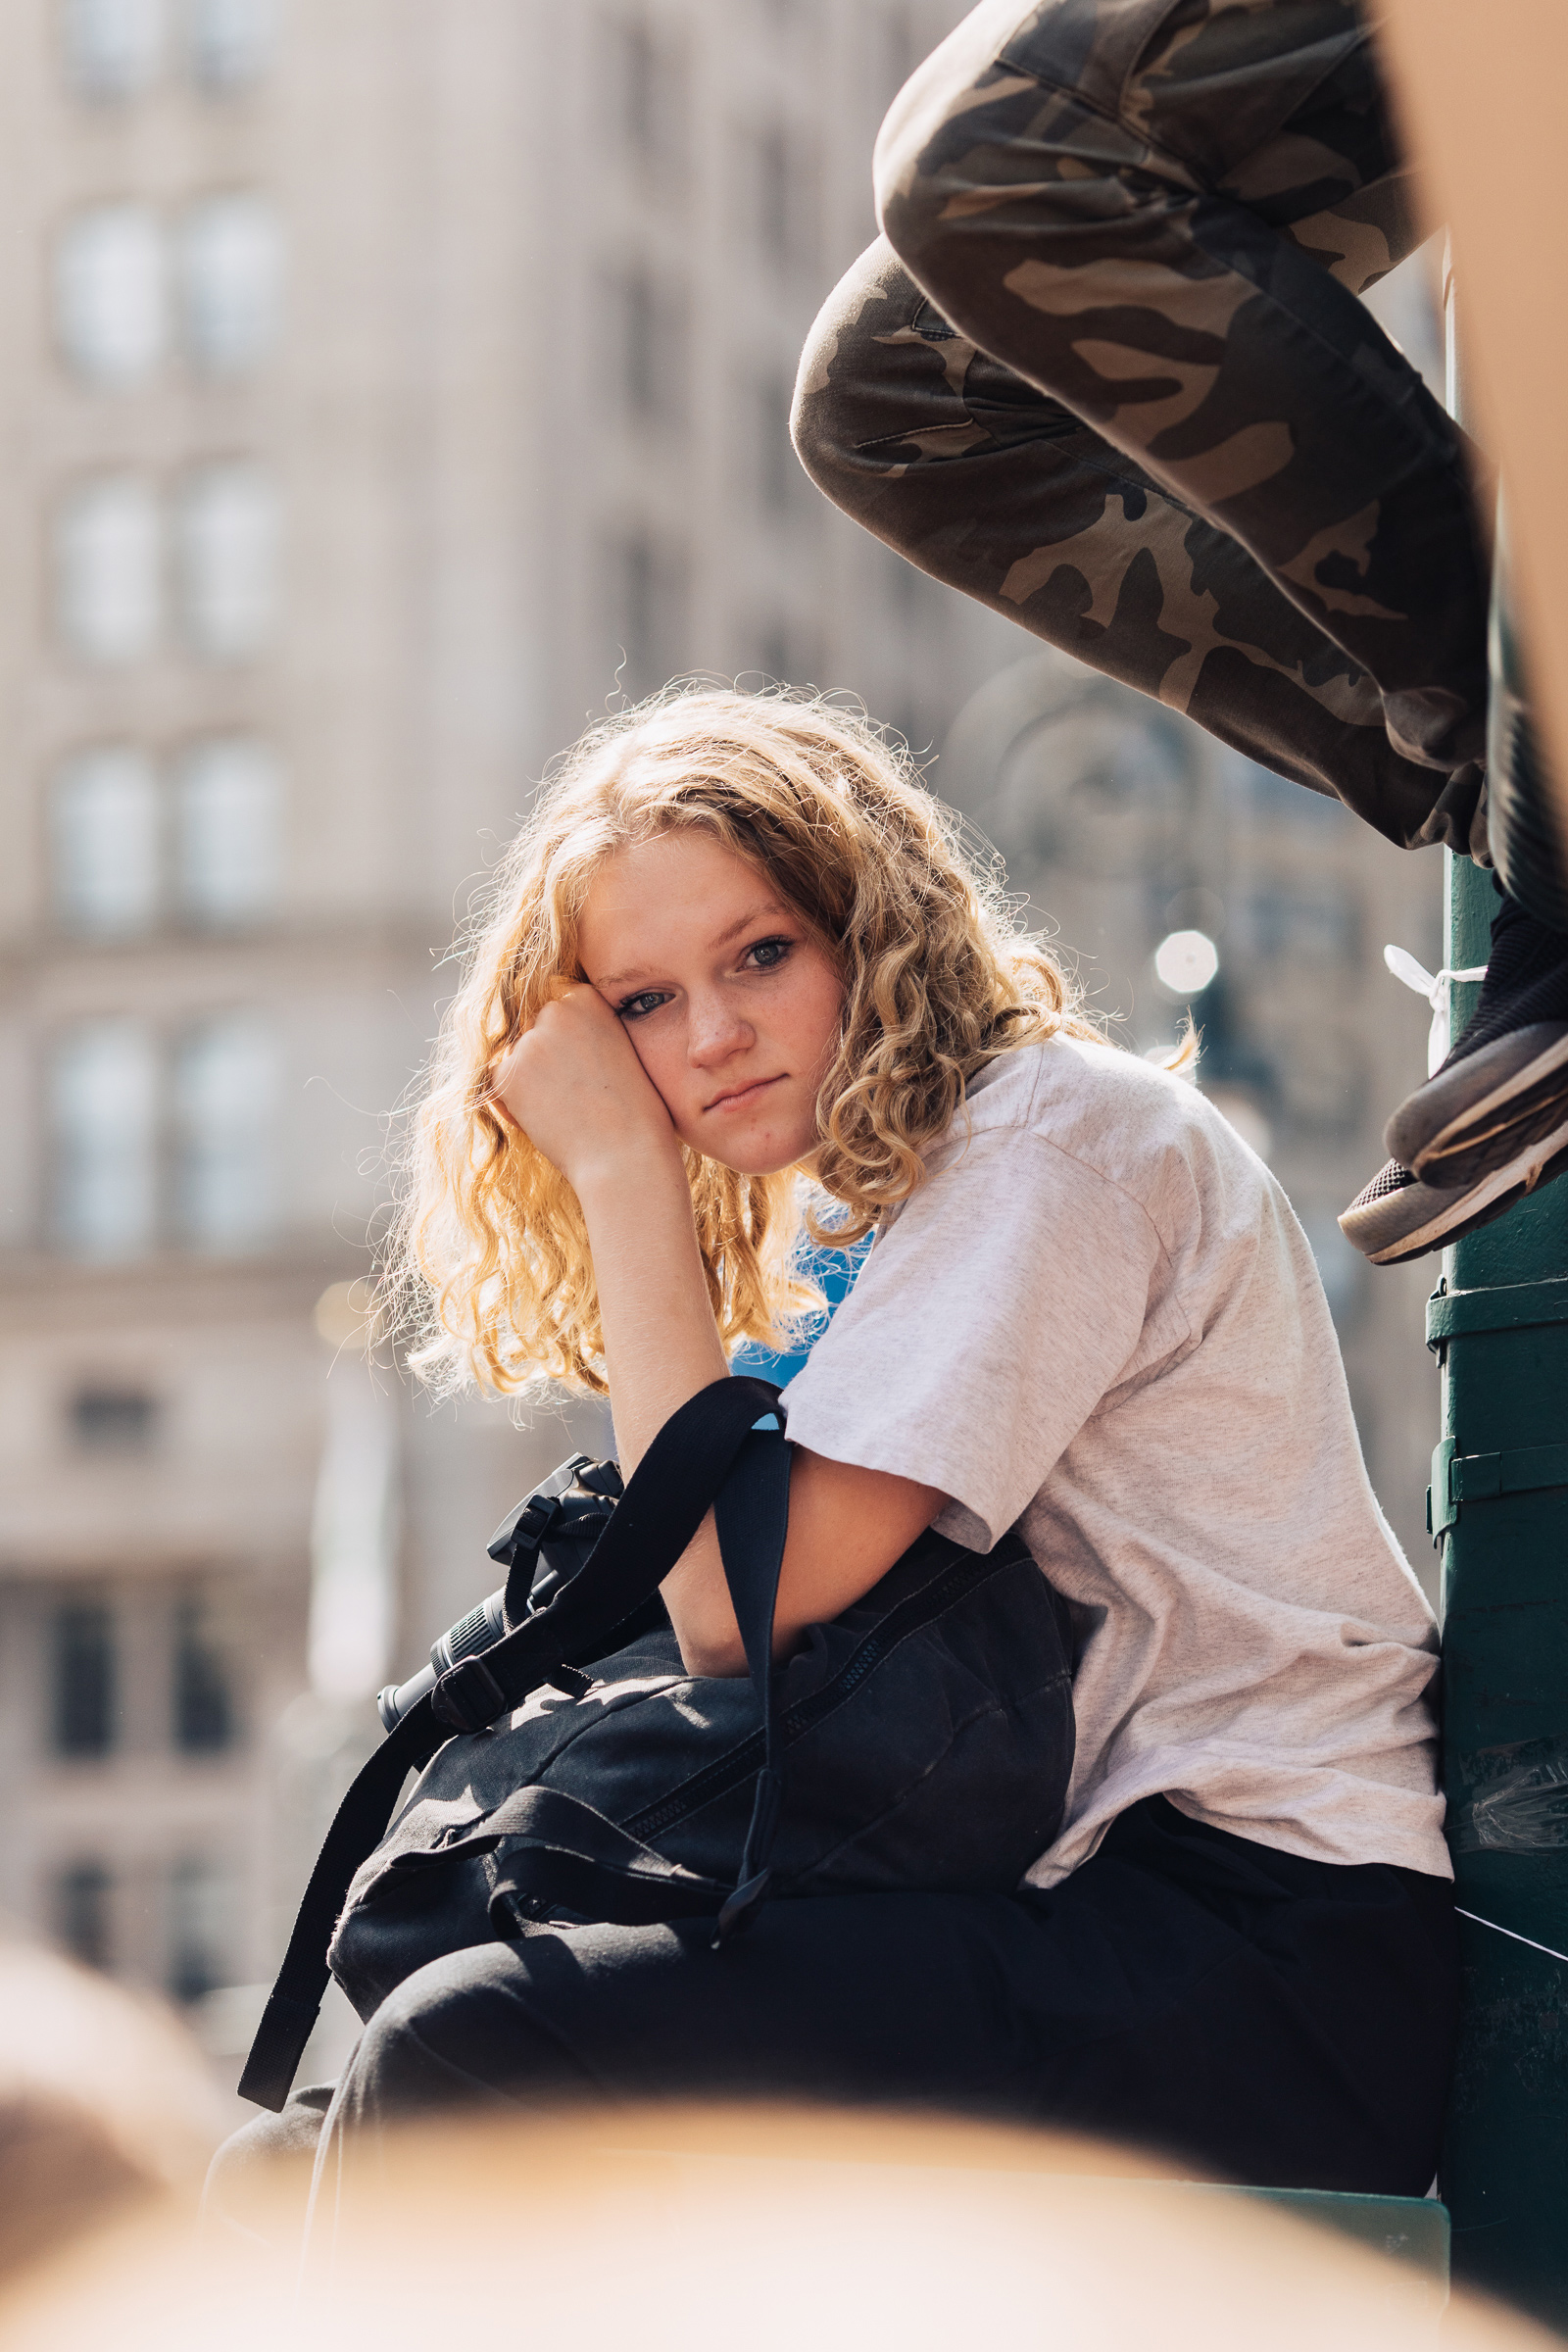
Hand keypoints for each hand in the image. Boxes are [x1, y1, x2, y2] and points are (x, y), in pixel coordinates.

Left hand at [491, 984, 682, 1194]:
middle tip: (574, 1095)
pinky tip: (543, 1120)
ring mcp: (529, 1042)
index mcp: (588, 998)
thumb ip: (591, 1033)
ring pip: (517, 1059)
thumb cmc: (637, 1112)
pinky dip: (511, 1102)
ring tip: (564, 1111)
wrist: (626, 1154)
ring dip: (530, 1082)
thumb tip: (560, 1040)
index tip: (587, 1071)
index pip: (558, 1013)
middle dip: (546, 1060)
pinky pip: (497, 1083)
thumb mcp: (624, 1050)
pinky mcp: (507, 1074)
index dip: (568, 1044)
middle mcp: (556, 1010)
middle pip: (535, 1032)